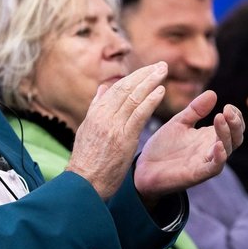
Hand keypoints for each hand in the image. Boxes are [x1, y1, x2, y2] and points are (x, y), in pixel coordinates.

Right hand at [68, 63, 167, 199]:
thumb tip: (102, 89)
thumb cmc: (86, 161)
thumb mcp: (87, 130)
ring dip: (150, 82)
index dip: (134, 77)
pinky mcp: (123, 138)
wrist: (84, 183)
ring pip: (133, 97)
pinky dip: (150, 101)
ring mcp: (113, 126)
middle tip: (161, 64)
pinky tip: (160, 91)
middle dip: (145, 74)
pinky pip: (138, 115)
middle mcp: (104, 116)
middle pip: (126, 88)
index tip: (148, 69)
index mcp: (96, 113)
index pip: (117, 88)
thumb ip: (96, 108)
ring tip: (163, 71)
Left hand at [134, 90, 244, 200]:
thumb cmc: (163, 146)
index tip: (228, 106)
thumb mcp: (179, 122)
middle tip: (227, 110)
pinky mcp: (198, 174)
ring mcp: (206, 162)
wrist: (143, 168)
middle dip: (236, 123)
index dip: (235, 116)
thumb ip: (195, 110)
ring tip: (220, 117)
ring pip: (228, 150)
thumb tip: (212, 93)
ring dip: (227, 133)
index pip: (233, 126)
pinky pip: (215, 167)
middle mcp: (212, 149)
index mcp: (209, 136)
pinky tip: (218, 144)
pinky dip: (220, 156)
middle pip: (236, 138)